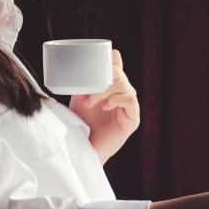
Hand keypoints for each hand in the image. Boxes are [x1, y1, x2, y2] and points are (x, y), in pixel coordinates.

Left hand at [69, 49, 139, 164]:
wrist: (85, 149)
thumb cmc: (82, 125)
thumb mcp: (80, 99)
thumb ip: (82, 84)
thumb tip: (76, 69)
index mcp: (112, 87)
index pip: (117, 65)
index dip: (111, 59)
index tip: (96, 60)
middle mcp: (122, 94)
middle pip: (119, 73)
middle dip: (103, 79)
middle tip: (87, 92)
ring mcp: (129, 106)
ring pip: (124, 86)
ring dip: (104, 91)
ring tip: (90, 103)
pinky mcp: (133, 119)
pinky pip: (130, 100)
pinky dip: (116, 100)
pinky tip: (106, 106)